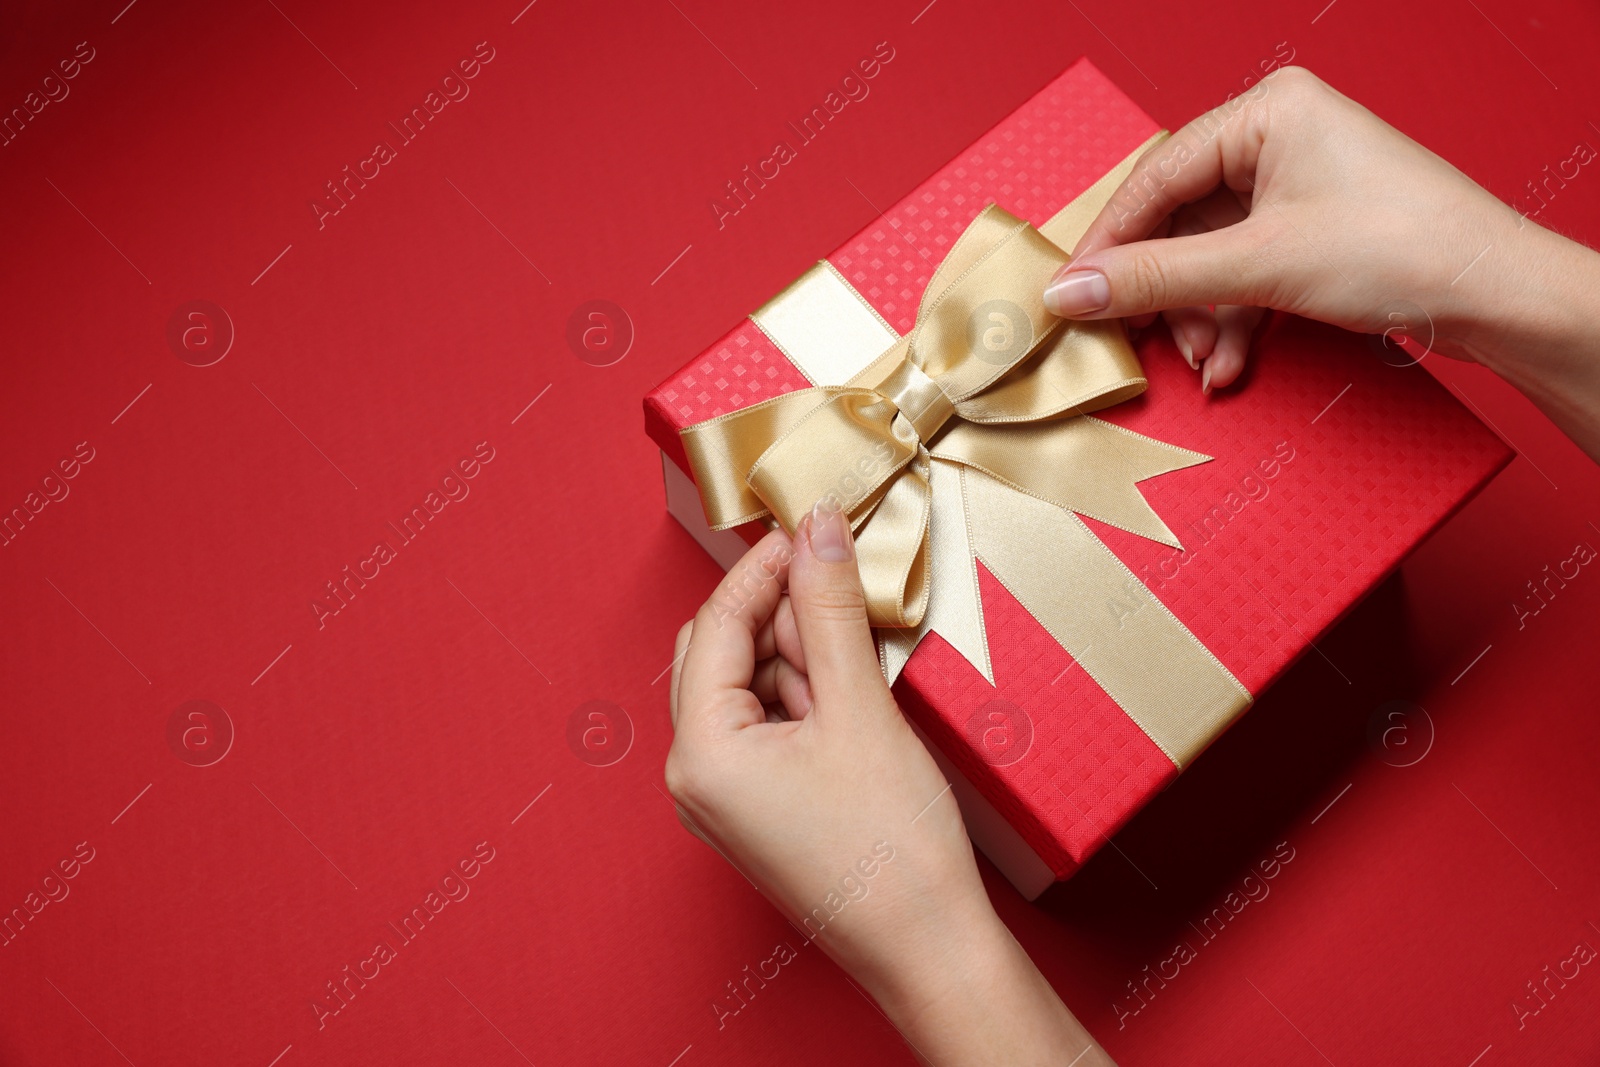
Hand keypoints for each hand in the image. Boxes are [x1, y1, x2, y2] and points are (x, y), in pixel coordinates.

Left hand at [666, 501, 1110, 1065]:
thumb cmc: (893, 850)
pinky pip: (765, 728)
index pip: (716, 623)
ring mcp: (722, 799)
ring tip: (858, 656)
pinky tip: (853, 696)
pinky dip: (804, 697)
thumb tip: (816, 529)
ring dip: (797, 655)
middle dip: (778, 612)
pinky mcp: (757, 810)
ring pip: (746, 688)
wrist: (930, 951)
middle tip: (840, 585)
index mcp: (701, 752)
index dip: (765, 566)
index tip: (811, 525)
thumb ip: (831, 610)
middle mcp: (695, 777)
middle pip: (718, 652)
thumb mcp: (860, 709)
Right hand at [1041, 66, 1599, 459]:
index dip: (1109, 244)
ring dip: (1200, 316)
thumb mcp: (1257, 267)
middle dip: (1164, 292)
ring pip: (1209, 255)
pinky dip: (1232, 318)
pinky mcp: (1314, 229)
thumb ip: (1154, 279)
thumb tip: (1070, 293)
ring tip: (1204, 362)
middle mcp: (1279, 137)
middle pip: (1179, 220)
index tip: (1072, 296)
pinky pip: (1244, 271)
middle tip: (1135, 337)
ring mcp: (1299, 184)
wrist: (1497, 296)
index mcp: (1266, 111)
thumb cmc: (1402, 249)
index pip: (1155, 177)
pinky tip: (1231, 359)